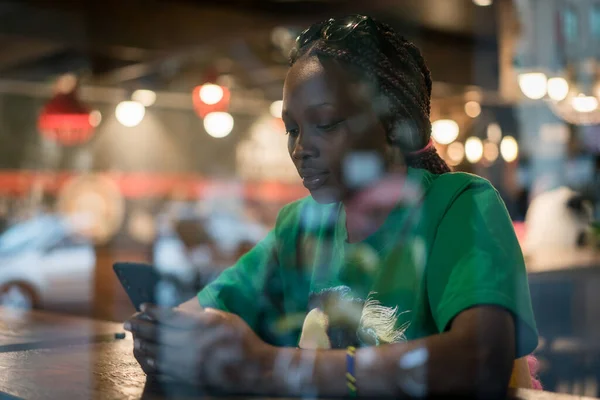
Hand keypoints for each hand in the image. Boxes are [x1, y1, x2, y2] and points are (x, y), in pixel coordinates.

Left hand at [124, 303, 273, 391]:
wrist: (256, 367)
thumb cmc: (244, 338)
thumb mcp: (227, 317)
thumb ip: (205, 314)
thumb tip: (187, 314)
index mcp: (201, 327)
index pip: (170, 317)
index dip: (155, 311)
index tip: (142, 306)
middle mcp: (193, 344)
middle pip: (160, 335)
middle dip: (142, 327)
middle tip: (128, 323)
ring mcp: (191, 363)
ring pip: (160, 353)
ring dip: (145, 345)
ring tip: (134, 340)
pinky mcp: (192, 377)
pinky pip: (167, 370)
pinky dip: (155, 364)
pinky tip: (147, 360)